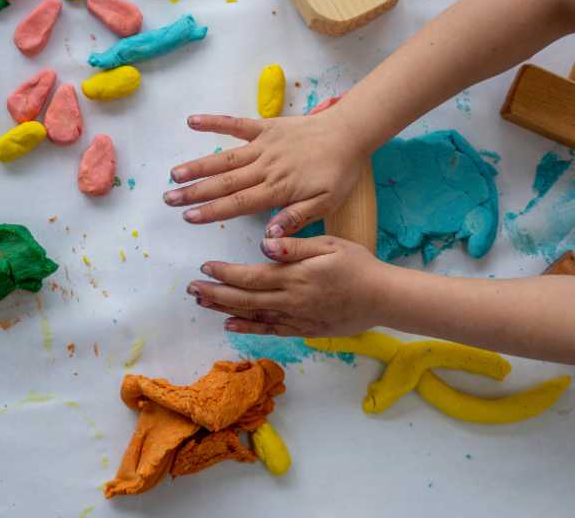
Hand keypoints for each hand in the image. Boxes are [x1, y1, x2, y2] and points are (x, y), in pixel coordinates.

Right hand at [164, 107, 367, 236]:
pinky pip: (236, 124)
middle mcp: (264, 167)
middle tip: (169, 199)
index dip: (211, 210)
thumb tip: (268, 235)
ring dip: (198, 165)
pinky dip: (214, 122)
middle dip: (194, 192)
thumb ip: (295, 218)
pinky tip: (192, 122)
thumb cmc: (339, 172)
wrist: (350, 133)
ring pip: (224, 158)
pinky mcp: (265, 127)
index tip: (188, 217)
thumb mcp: (326, 203)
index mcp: (277, 189)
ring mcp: (263, 145)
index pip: (237, 203)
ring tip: (174, 174)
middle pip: (224, 182)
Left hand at [187, 236, 386, 336]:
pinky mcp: (304, 329)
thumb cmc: (358, 266)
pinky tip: (231, 325)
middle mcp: (290, 299)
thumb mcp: (330, 245)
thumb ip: (295, 246)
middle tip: (191, 289)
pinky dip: (249, 328)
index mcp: (294, 276)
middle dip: (215, 293)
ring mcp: (296, 317)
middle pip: (244, 298)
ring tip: (202, 304)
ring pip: (252, 315)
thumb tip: (265, 243)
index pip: (250, 276)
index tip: (205, 267)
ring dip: (224, 310)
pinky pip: (270, 330)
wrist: (383, 299)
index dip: (225, 273)